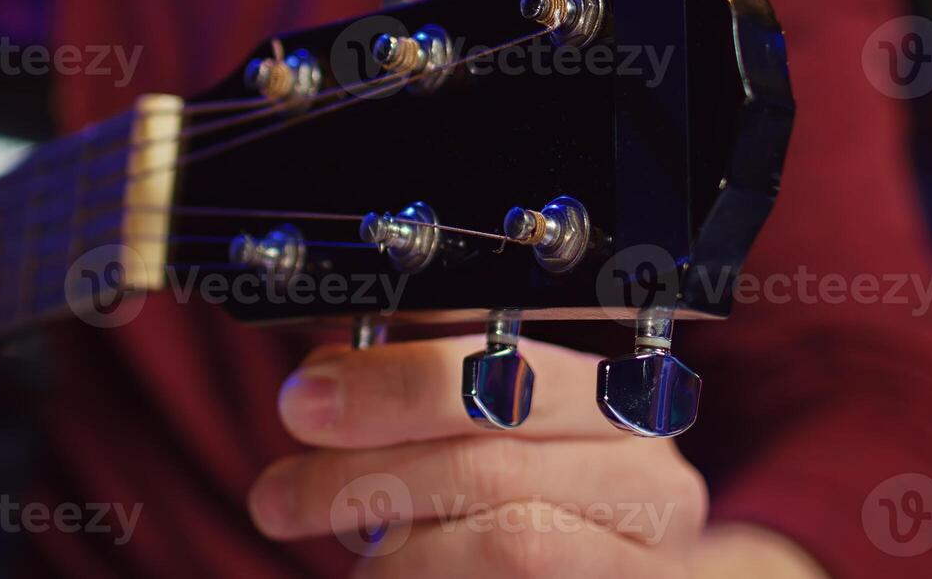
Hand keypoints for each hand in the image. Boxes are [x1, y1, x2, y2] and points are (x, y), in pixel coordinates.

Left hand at [249, 335, 708, 575]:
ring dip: (400, 552)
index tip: (307, 403)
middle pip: (495, 460)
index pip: (506, 371)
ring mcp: (648, 559)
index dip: (397, 384)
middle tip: (280, 496)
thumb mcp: (478, 440)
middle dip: (368, 474)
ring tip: (350, 557)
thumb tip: (325, 379)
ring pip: (509, 541)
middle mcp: (651, 478)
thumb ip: (417, 400)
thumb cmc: (531, 512)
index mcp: (614, 402)